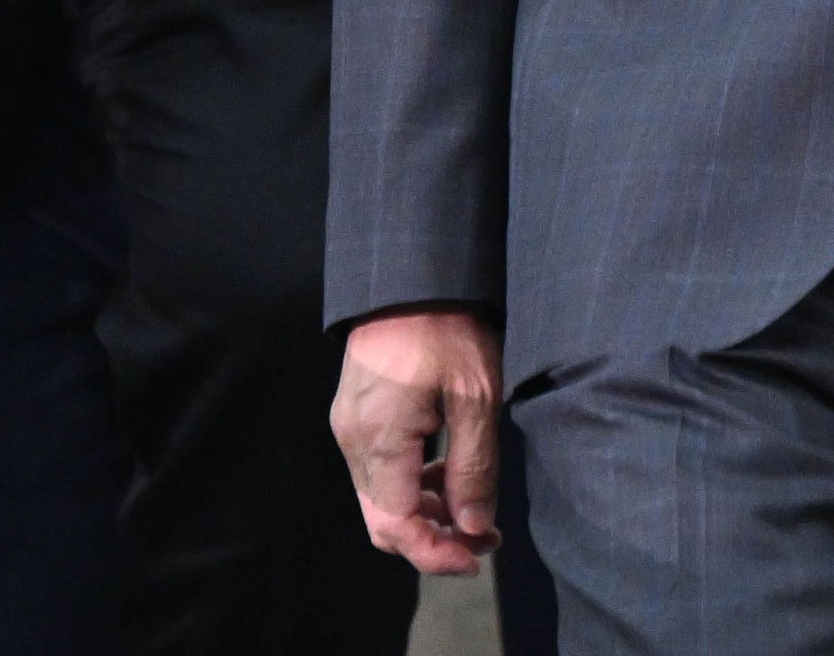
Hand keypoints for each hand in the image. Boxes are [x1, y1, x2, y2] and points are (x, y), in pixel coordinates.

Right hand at [335, 307, 504, 573]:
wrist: (411, 276)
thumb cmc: (447, 328)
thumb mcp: (476, 397)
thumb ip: (473, 467)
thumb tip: (471, 527)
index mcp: (379, 441)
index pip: (397, 527)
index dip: (436, 554)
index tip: (477, 556)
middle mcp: (354, 441)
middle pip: (383, 521)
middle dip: (433, 540)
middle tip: (483, 536)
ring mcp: (350, 429)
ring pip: (381, 500)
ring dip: (425, 514)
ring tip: (474, 507)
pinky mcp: (356, 417)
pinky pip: (379, 473)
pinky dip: (412, 486)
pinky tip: (448, 473)